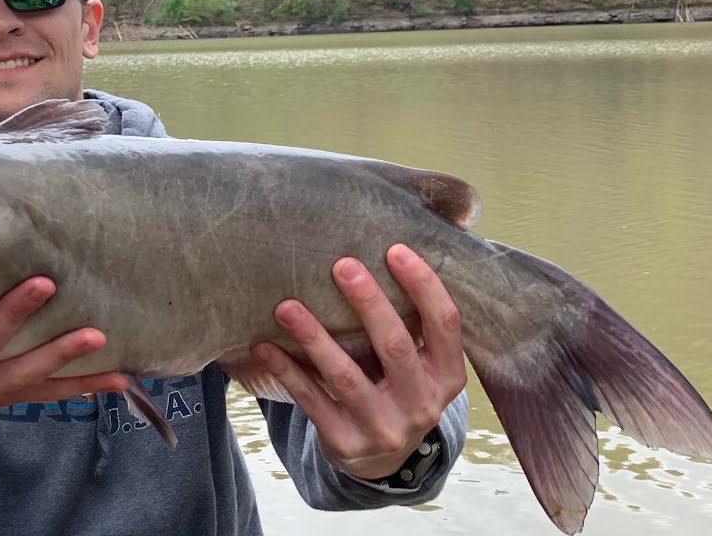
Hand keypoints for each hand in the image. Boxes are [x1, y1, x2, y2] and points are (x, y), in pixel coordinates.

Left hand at [251, 244, 466, 479]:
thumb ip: (411, 324)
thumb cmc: (396, 390)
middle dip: (369, 303)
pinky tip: (264, 345)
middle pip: (395, 347)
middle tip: (342, 265)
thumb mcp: (419, 366)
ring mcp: (384, 428)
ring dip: (314, 337)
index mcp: (447, 377)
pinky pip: (312, 401)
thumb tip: (387, 250)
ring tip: (286, 306)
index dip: (424, 286)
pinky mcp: (346, 443)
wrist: (380, 461)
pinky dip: (287, 370)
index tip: (396, 249)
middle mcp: (422, 405)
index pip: (444, 324)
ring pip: (347, 376)